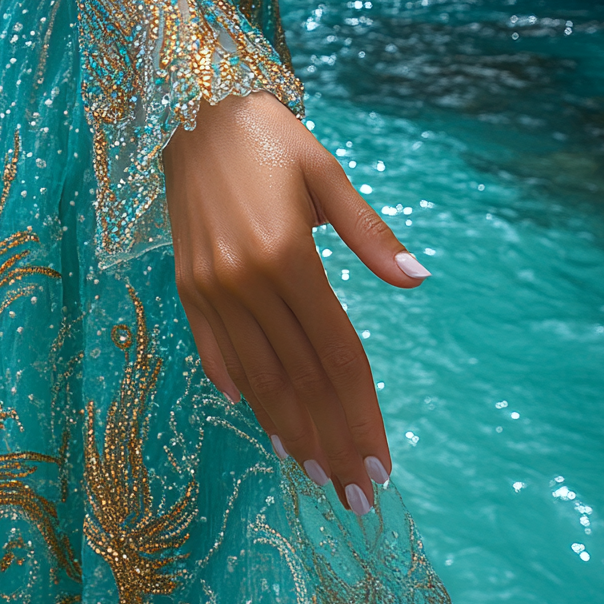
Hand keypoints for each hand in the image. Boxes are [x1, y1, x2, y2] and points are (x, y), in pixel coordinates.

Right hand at [162, 91, 430, 514]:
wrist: (191, 107)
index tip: (380, 463)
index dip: (362, 413)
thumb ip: (368, 232)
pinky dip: (238, 388)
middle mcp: (245, 281)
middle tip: (357, 496)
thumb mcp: (327, 173)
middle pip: (300, 379)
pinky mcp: (185, 286)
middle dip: (332, 441)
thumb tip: (418, 279)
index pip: (337, 354)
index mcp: (288, 256)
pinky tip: (261, 418)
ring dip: (289, 429)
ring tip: (316, 472)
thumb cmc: (269, 136)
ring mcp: (209, 288)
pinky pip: (214, 350)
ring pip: (256, 376)